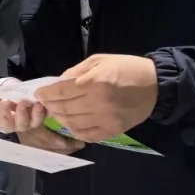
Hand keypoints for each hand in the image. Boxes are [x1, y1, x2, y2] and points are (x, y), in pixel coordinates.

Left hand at [0, 99, 84, 153]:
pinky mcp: (4, 123)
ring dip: (24, 115)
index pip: (57, 138)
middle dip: (42, 122)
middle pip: (41, 134)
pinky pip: (4, 120)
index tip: (78, 143)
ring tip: (23, 103)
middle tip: (41, 108)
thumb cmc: (28, 102)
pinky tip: (5, 102)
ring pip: (23, 125)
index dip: (67, 144)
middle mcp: (32, 130)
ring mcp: (18, 127)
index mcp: (43, 127)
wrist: (4, 101)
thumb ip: (53, 105)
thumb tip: (74, 104)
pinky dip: (4, 111)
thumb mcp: (42, 102)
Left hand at [36, 54, 158, 143]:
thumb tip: (58, 82)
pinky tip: (71, 124)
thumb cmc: (127, 68)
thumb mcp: (100, 60)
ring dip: (60, 118)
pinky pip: (86, 135)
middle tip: (45, 102)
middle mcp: (98, 103)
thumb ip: (77, 71)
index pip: (61, 91)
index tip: (39, 93)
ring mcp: (105, 119)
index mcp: (94, 82)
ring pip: (72, 123)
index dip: (46, 93)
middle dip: (50, 105)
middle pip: (64, 108)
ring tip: (56, 112)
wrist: (156, 85)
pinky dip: (74, 131)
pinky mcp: (112, 130)